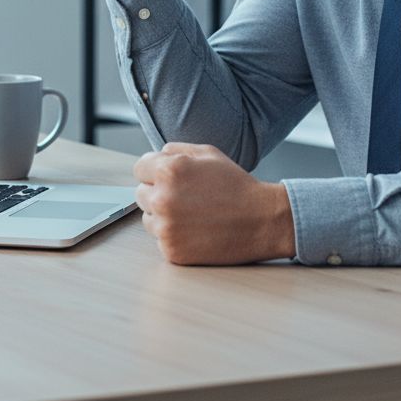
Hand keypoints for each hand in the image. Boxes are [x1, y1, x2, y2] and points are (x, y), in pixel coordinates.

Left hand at [133, 143, 295, 264]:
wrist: (261, 221)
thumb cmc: (236, 185)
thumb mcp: (208, 153)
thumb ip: (176, 149)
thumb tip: (155, 155)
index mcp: (169, 170)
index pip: (139, 168)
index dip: (154, 171)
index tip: (166, 177)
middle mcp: (163, 198)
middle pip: (140, 193)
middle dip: (158, 192)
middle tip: (185, 197)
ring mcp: (166, 228)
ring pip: (148, 218)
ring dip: (163, 216)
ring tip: (192, 214)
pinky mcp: (172, 251)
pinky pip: (160, 239)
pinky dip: (174, 236)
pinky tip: (195, 230)